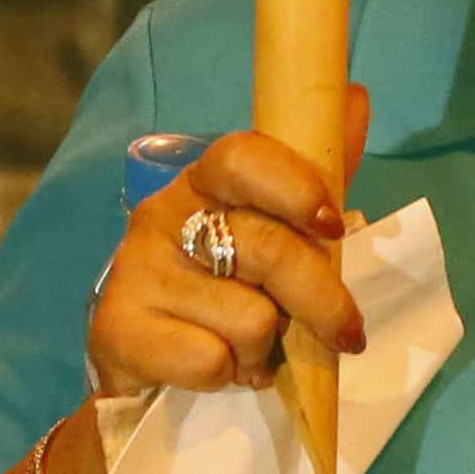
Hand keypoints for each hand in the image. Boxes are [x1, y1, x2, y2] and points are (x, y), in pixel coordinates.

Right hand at [88, 100, 370, 397]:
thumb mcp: (272, 237)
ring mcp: (135, 271)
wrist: (147, 373)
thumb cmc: (222, 297)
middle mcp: (161, 216)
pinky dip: (226, 377)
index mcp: (201, 186)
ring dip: (265, 351)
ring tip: (248, 352)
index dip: (295, 186)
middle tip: (346, 336)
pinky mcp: (117, 328)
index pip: (241, 157)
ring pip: (248, 317)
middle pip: (266, 249)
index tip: (333, 225)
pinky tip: (214, 371)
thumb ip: (315, 180)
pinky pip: (210, 360)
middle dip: (321, 301)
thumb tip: (357, 96)